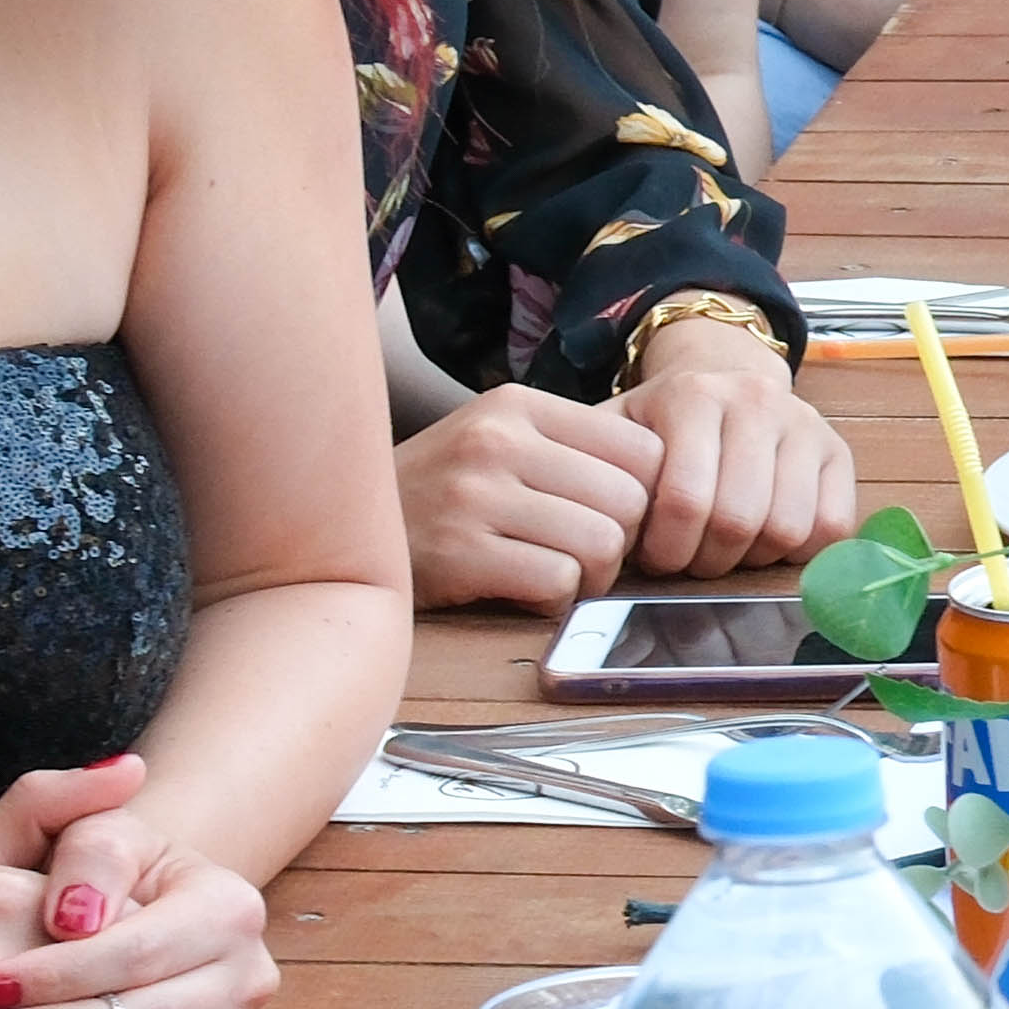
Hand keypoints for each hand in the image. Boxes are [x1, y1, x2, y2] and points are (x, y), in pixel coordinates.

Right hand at [397, 383, 662, 606]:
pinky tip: (518, 591)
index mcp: (517, 405)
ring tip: (547, 572)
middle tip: (580, 554)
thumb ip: (574, 451)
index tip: (609, 517)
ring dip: (588, 576)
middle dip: (620, 543)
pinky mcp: (459, 554)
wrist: (338, 531)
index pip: (642, 449)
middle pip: (631, 502)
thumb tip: (670, 486)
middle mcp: (496, 440)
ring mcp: (474, 496)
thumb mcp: (500, 442)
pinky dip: (551, 602)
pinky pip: (558, 585)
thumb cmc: (441, 495)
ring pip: (602, 545)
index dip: (643, 496)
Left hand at [611, 317, 860, 576]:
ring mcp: (804, 424)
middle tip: (690, 558)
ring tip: (726, 548)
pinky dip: (798, 551)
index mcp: (693, 396)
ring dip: (752, 559)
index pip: (684, 500)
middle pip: (738, 520)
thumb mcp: (618, 430)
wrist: (722, 374)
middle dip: (707, 560)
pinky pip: (831, 527)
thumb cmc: (663, 420)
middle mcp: (756, 401)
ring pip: (787, 529)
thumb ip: (599, 470)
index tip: (654, 555)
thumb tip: (593, 532)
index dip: (666, 550)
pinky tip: (766, 540)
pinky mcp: (838, 451)